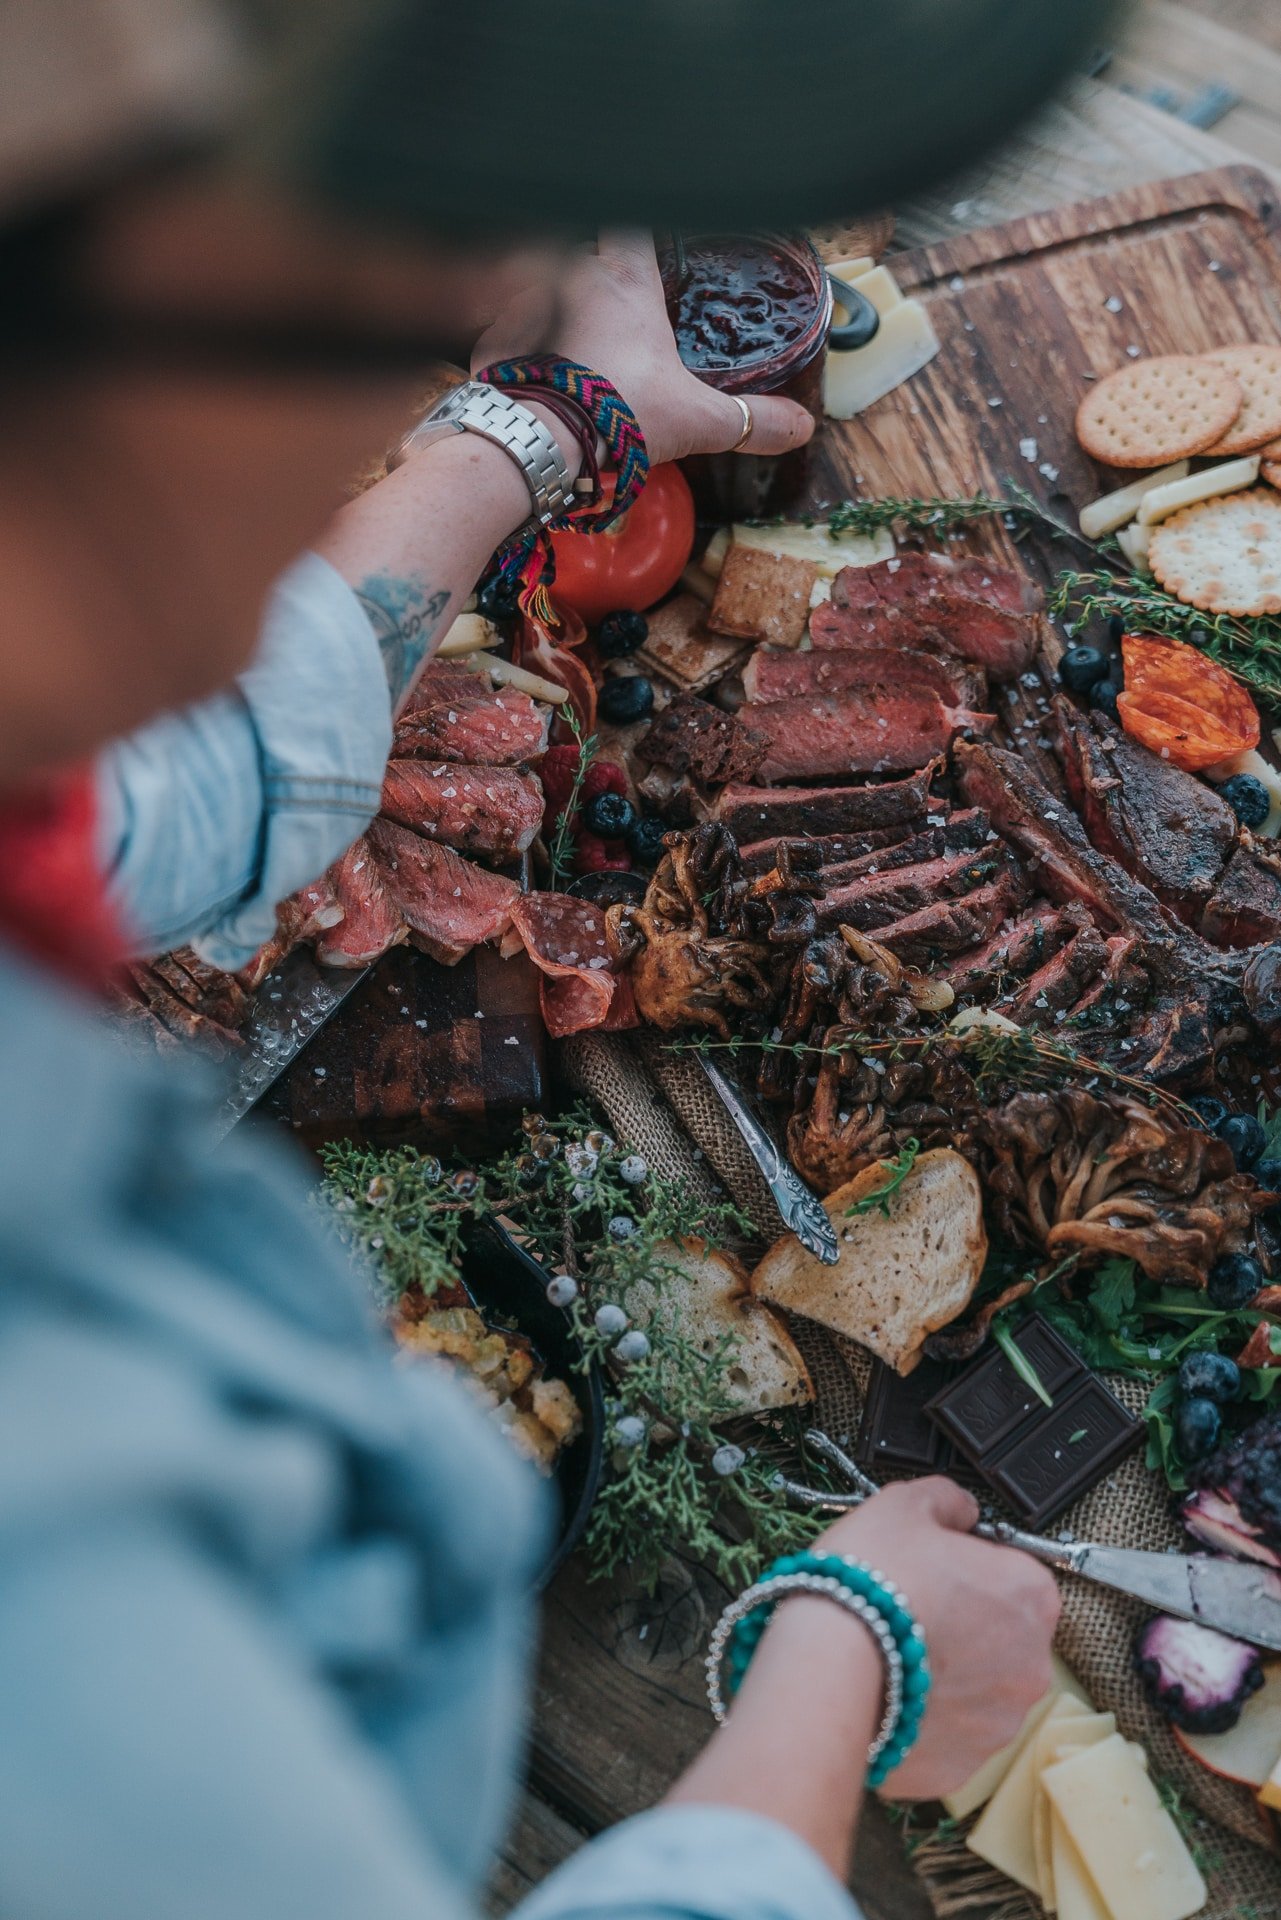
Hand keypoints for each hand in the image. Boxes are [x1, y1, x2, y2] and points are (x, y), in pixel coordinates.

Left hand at [470, 231, 815, 466]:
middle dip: (587, 264)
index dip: (637, 221)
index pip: (629, 220)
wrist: (538, 443)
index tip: (641, 232)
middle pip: (577, 243)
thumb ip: (749, 422)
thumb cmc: (618, 417)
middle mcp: (568, 272)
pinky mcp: (486, 332)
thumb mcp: (697, 422)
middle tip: (601, 296)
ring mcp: (521, 298)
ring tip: (560, 337)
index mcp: (624, 280)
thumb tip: (800, 429)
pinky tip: (525, 367)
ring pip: (532, 278)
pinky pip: (497, 322)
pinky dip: (510, 340)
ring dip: (544, 300)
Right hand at [812, 1477, 1060, 1799]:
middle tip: (908, 1611)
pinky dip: (922, 1717)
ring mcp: (998, 1723)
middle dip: (964, 1625)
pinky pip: (947, 1735)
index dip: (970, 1567)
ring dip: (944, 1674)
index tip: (935, 1570)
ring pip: (976, 1689)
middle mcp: (1029, 1664)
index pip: (1013, 1573)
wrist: (826, 1668)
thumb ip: (946, 1500)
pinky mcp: (962, 1768)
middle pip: (1001, 1636)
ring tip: (889, 1654)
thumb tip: (960, 1508)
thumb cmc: (869, 1582)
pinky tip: (886, 1692)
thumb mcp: (903, 1505)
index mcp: (1029, 1595)